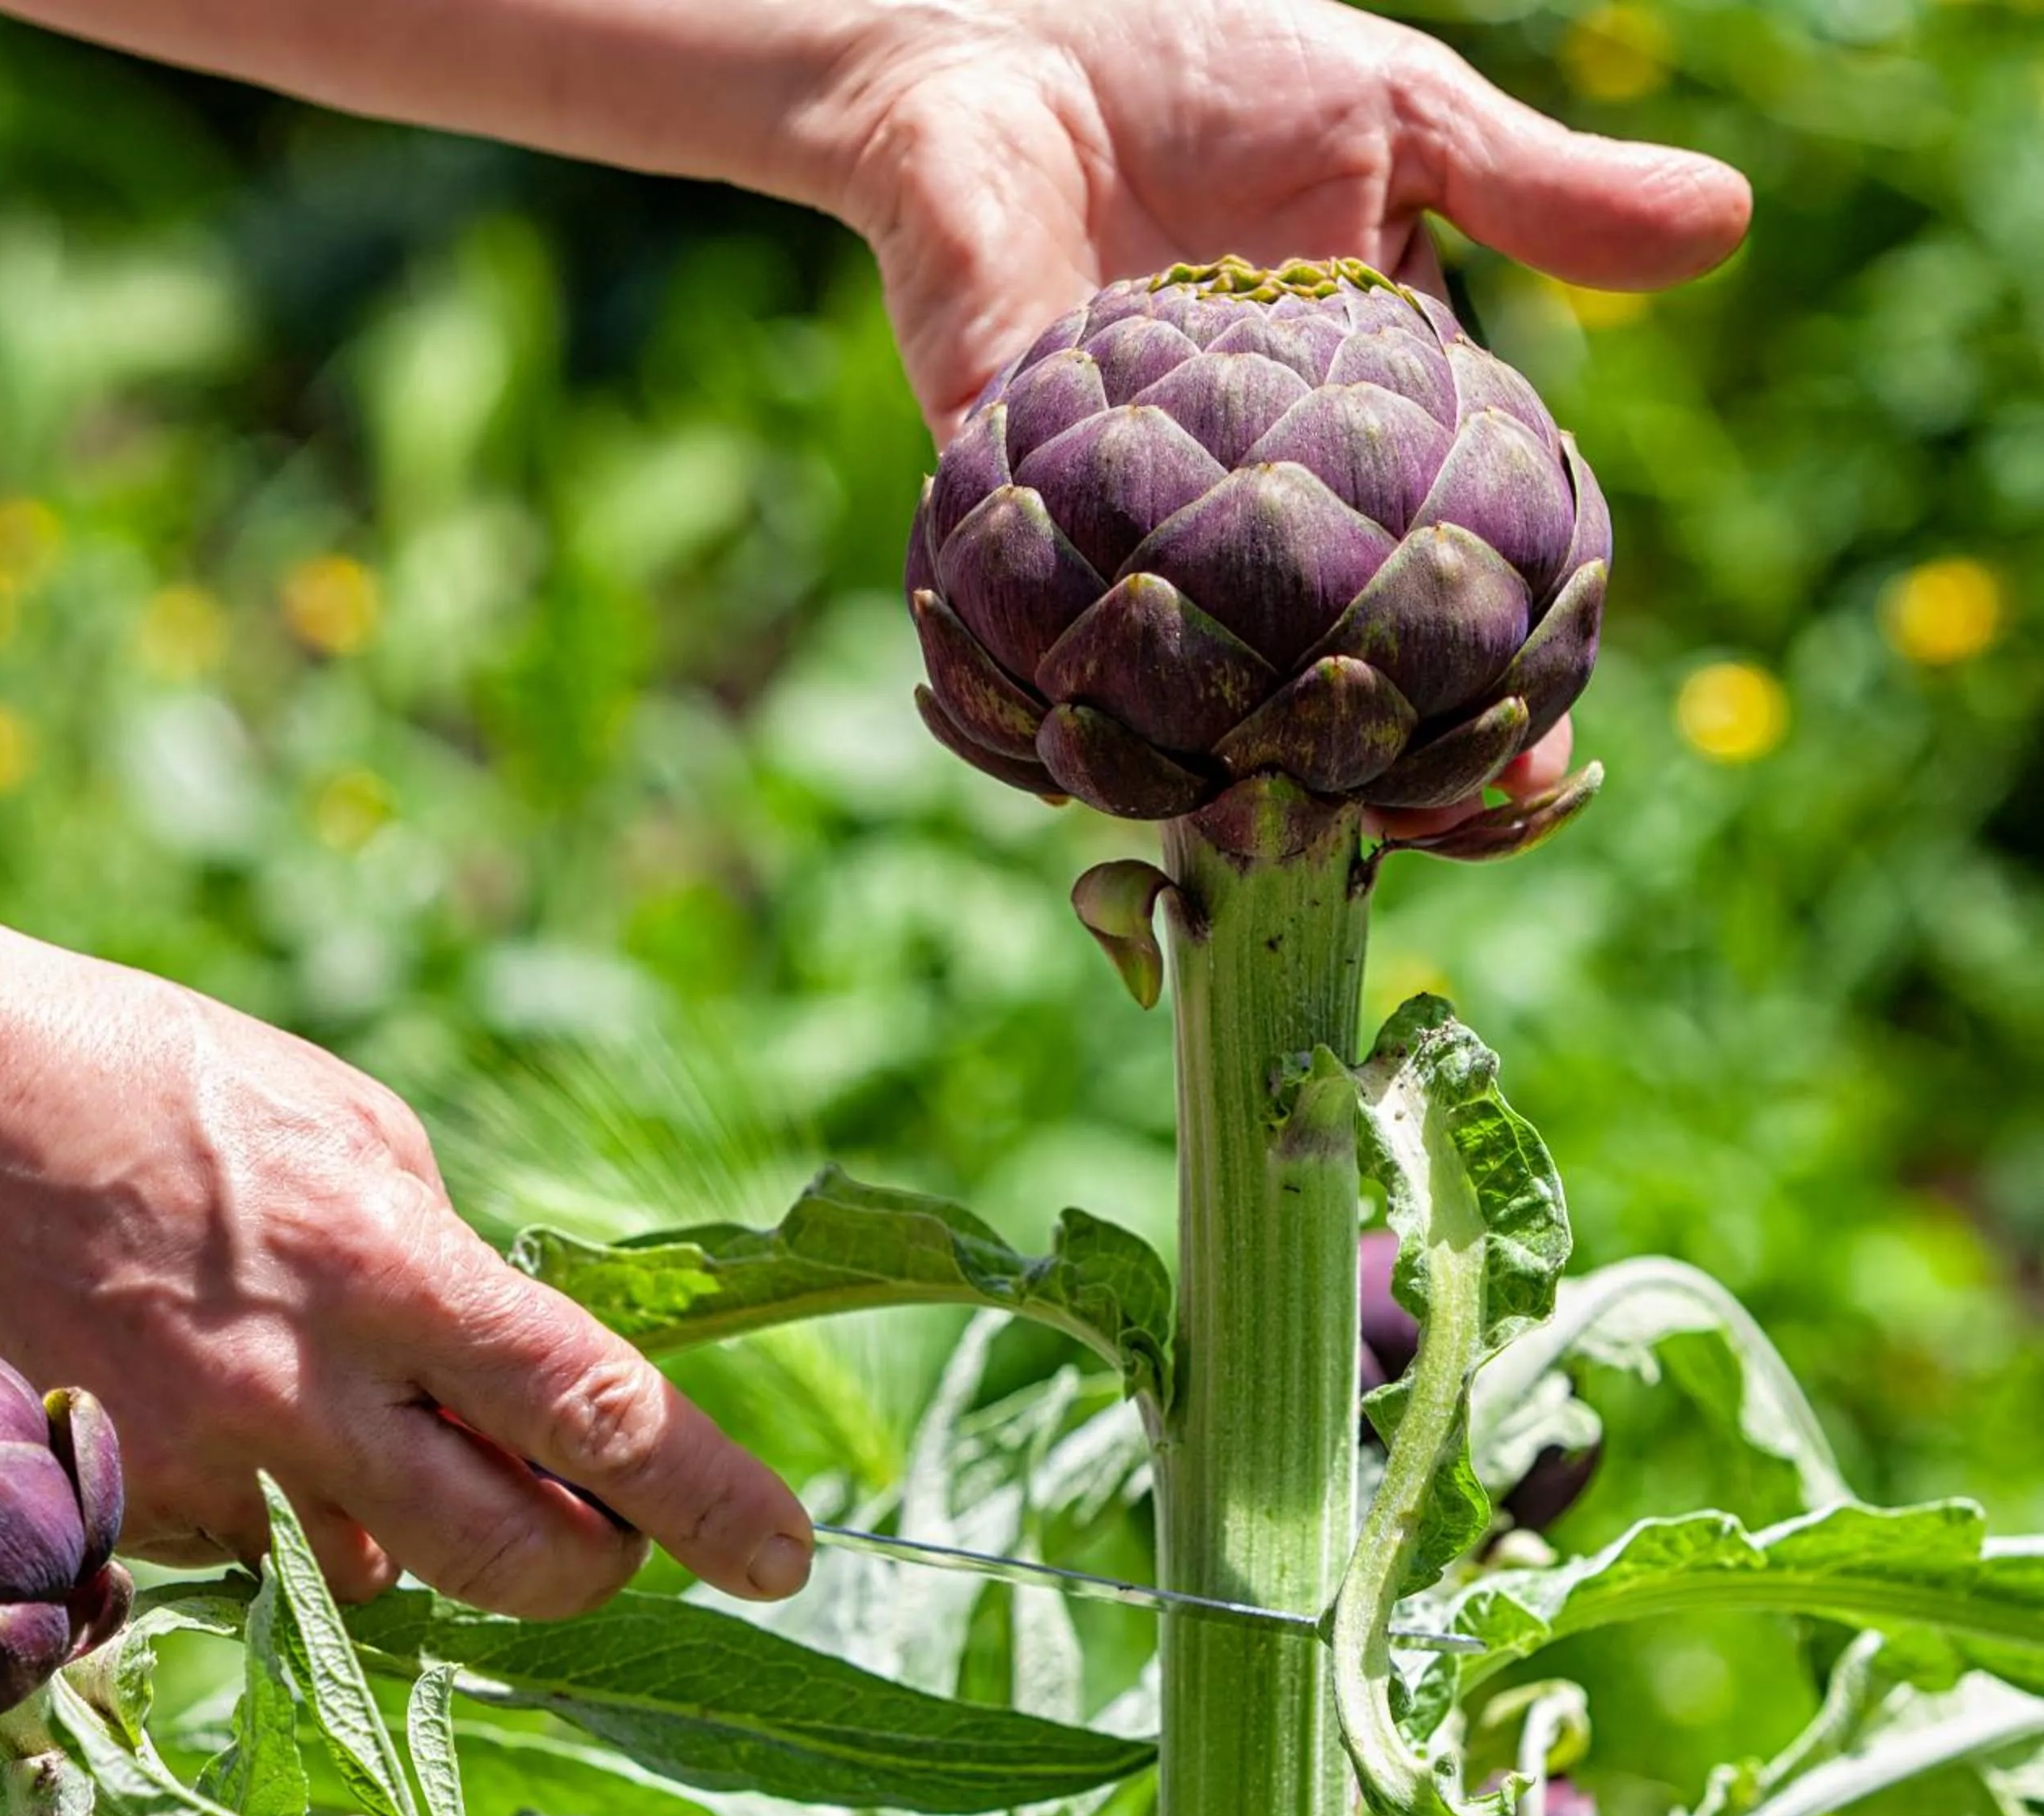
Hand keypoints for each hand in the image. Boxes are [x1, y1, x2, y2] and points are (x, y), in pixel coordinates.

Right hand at [0, 943, 813, 1614]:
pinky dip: (292, 1500)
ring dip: (413, 1514)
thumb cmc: (164, 1084)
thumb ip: (450, 1268)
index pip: (591, 1411)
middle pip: (512, 1559)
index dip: (707, 1496)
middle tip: (607, 1529)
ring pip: (382, 1569)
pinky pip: (265, 1551)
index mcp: (388, 1263)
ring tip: (341, 1384)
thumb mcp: (359, 1129)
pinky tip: (232, 1390)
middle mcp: (301, 1392)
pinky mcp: (118, 1509)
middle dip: (589, 1561)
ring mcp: (202, 1467)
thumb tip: (518, 1379)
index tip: (785, 1552)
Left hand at [823, 0, 1720, 809]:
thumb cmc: (1211, 60)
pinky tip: (1110, 757)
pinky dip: (1057, 669)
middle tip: (1424, 829)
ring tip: (1281, 821)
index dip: (1486, 671)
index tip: (1535, 757)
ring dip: (1221, 747)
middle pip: (1308, 658)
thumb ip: (1537, 196)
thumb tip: (1726, 224)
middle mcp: (1234, 494)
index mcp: (1342, 430)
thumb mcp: (1398, 125)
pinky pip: (1019, 605)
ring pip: (1172, 669)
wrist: (1011, 24)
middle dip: (1366, 750)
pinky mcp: (994, 481)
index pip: (1432, 574)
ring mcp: (1116, 504)